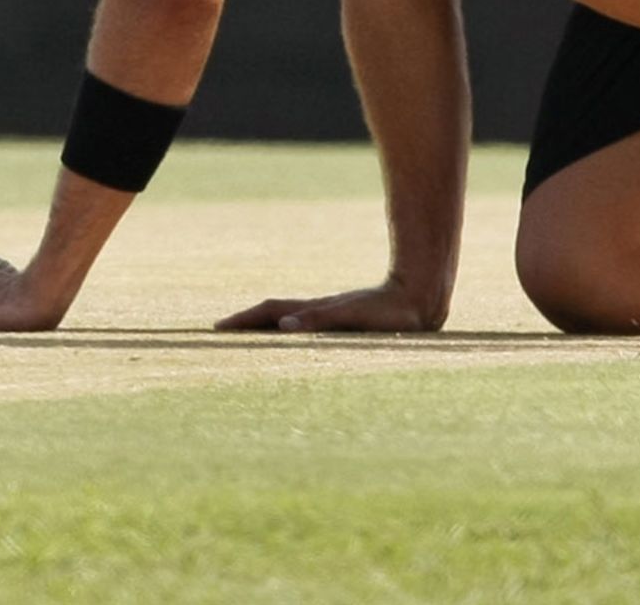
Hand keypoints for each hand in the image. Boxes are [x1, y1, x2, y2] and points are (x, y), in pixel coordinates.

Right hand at [215, 277, 446, 333]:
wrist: (421, 299)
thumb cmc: (391, 314)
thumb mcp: (354, 319)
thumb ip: (320, 321)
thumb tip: (283, 327)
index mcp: (316, 310)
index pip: (270, 312)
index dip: (244, 320)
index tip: (217, 329)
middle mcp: (319, 310)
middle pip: (274, 313)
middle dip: (247, 322)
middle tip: (221, 333)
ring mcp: (330, 314)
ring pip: (289, 319)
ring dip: (265, 326)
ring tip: (247, 337)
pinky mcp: (344, 321)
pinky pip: (306, 325)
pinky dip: (288, 331)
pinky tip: (292, 340)